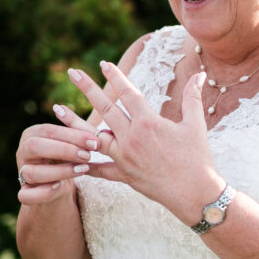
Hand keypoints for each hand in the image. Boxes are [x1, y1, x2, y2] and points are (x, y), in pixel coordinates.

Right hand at [15, 107, 100, 204]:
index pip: (50, 131)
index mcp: (33, 134)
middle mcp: (23, 151)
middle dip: (63, 150)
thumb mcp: (75, 142)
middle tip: (88, 155)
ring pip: (30, 172)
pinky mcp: (24, 193)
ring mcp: (21, 173)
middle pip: (36, 147)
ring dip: (58, 171)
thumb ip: (83, 127)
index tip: (95, 141)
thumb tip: (111, 94)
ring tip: (82, 170)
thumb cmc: (70, 158)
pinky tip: (62, 187)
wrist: (58, 187)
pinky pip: (25, 196)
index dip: (72, 136)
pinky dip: (43, 192)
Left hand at [67, 62, 222, 223]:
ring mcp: (125, 157)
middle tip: (73, 73)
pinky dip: (85, 163)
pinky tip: (69, 156)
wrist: (195, 194)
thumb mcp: (196, 125)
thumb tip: (201, 75)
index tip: (104, 64)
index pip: (128, 94)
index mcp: (149, 123)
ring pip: (94, 136)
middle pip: (106, 109)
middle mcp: (132, 138)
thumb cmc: (198, 158)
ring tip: (57, 109)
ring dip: (74, 122)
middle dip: (88, 88)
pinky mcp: (124, 175)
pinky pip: (99, 169)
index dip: (116, 77)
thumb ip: (193, 98)